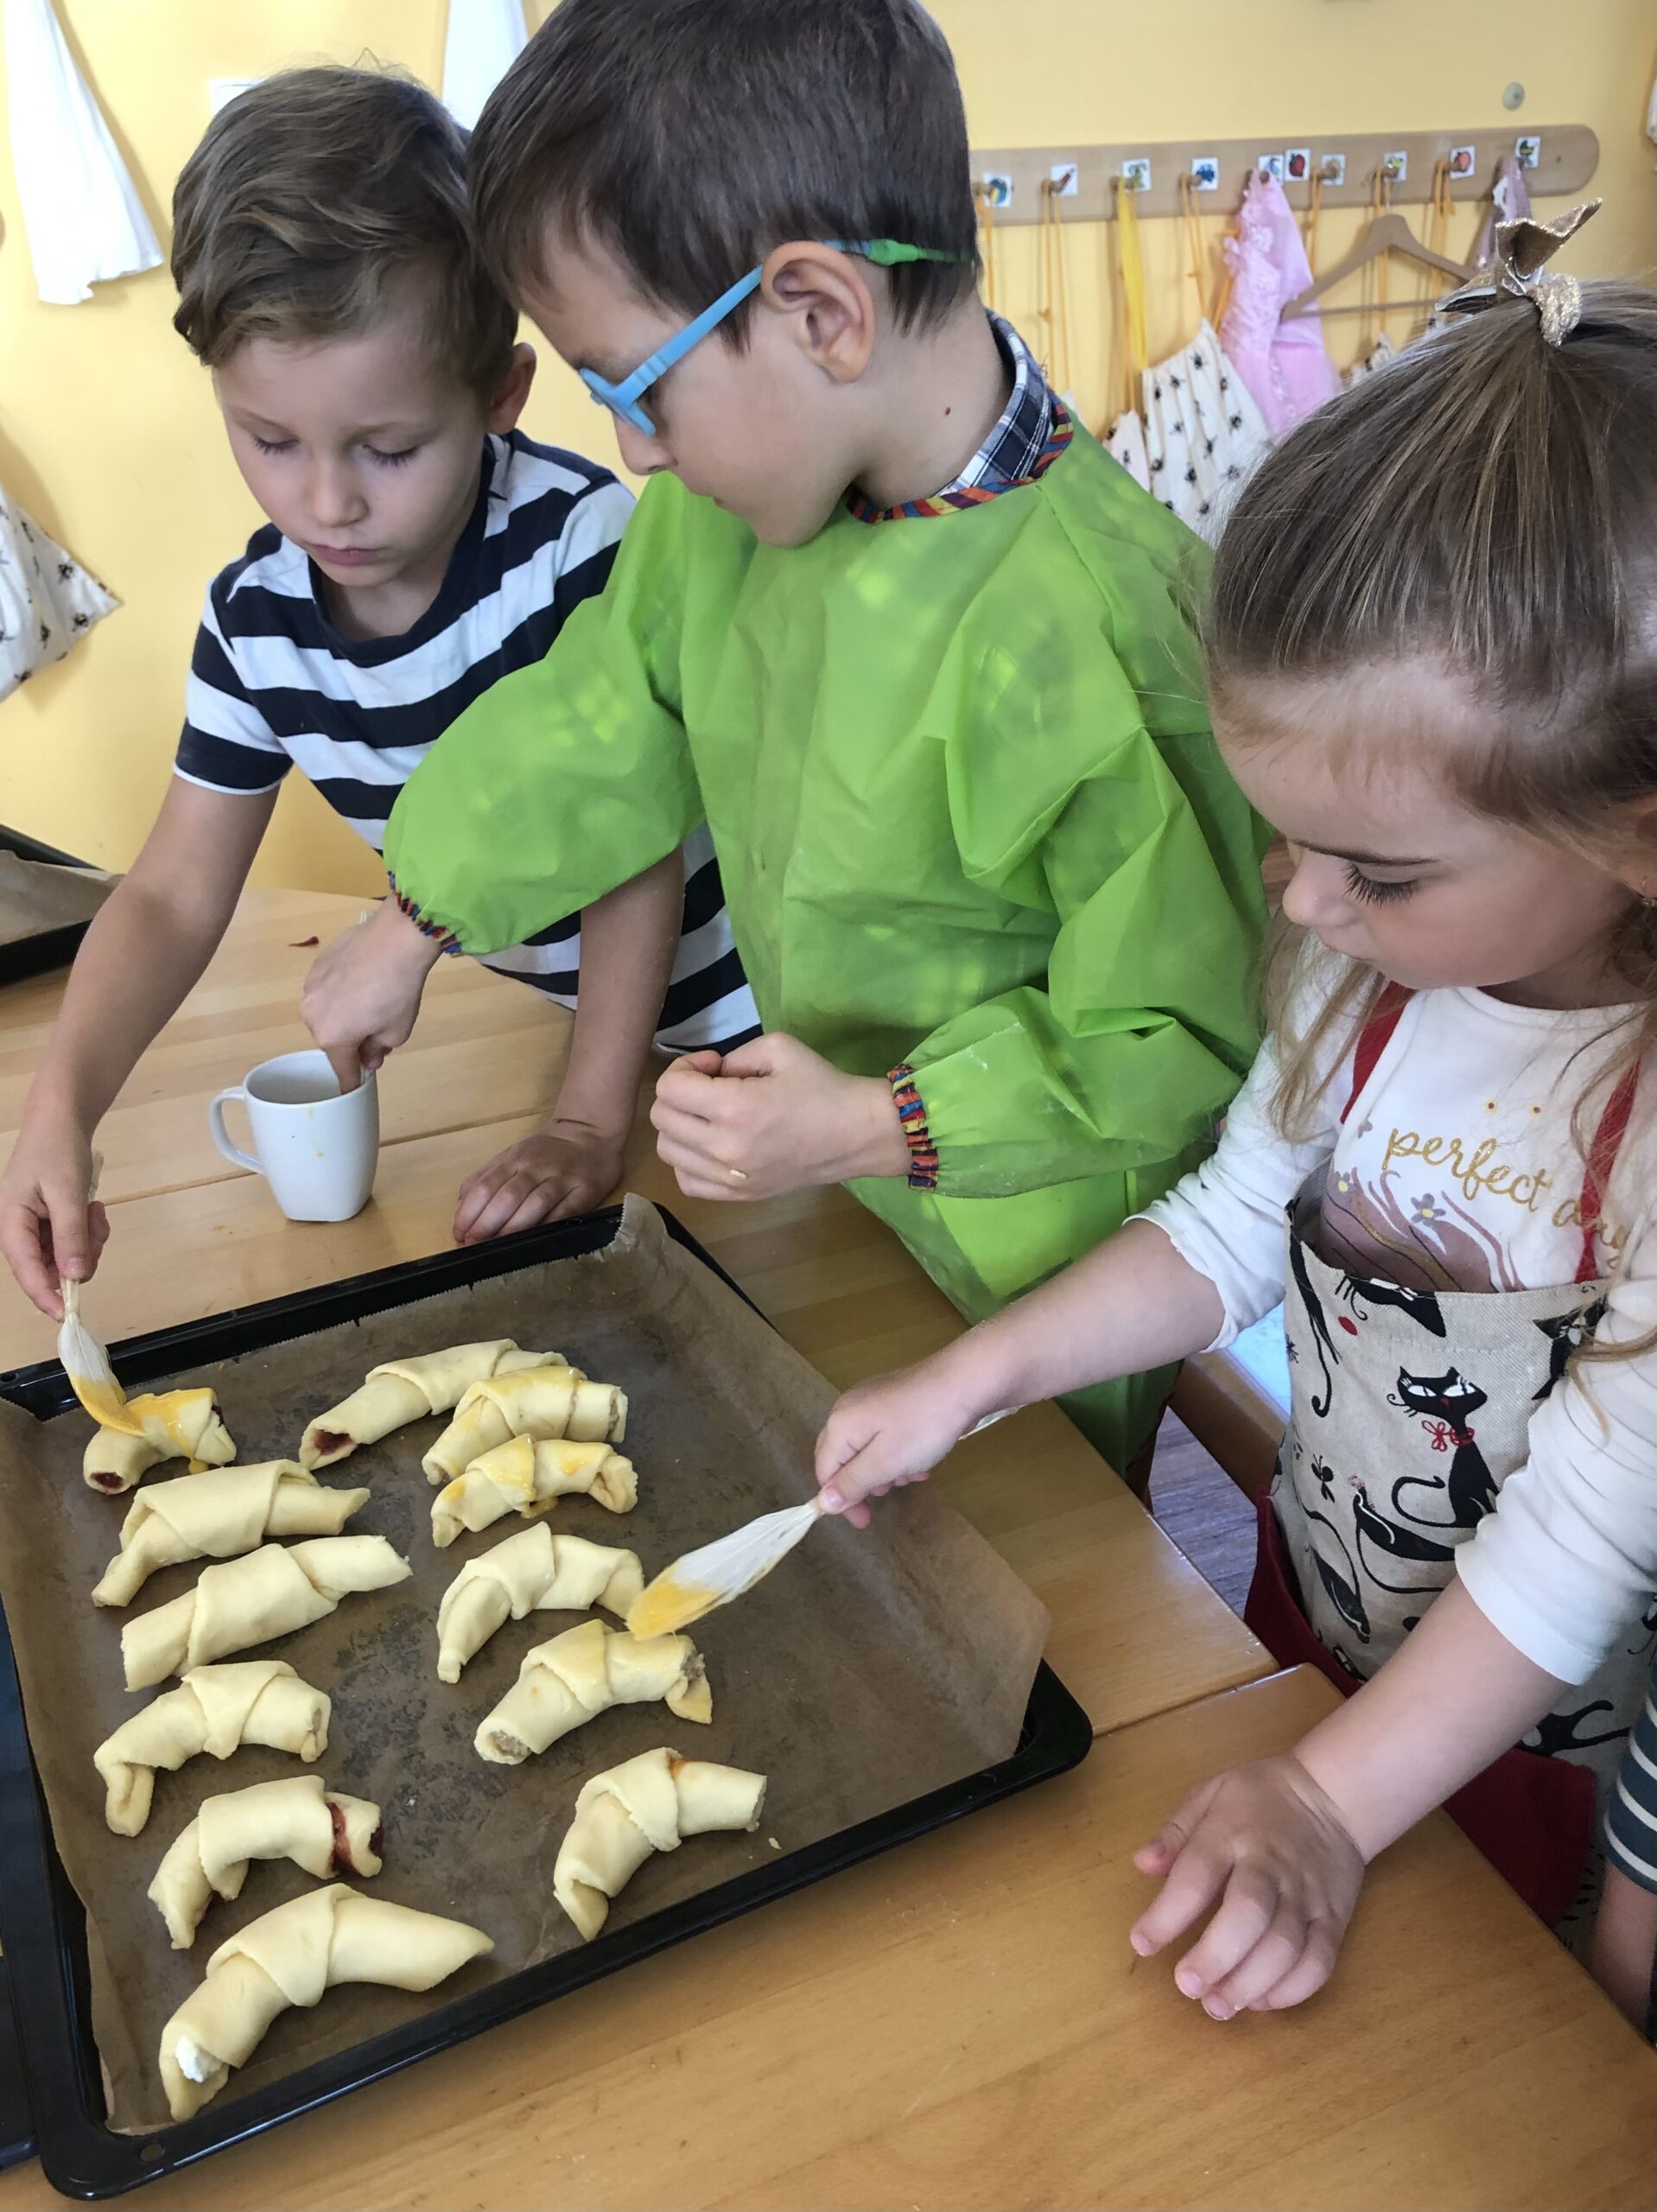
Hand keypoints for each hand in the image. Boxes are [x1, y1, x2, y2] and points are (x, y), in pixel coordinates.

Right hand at [0, 1115, 111, 1318]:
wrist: (61, 1120)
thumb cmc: (57, 1150)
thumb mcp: (67, 1193)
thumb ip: (70, 1236)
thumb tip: (74, 1277)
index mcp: (10, 1223)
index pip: (26, 1271)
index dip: (46, 1296)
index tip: (69, 1315)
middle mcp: (18, 1230)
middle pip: (50, 1268)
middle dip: (79, 1257)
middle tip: (95, 1227)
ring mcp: (35, 1227)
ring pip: (66, 1257)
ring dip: (88, 1241)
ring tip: (93, 1210)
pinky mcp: (50, 1222)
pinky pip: (73, 1242)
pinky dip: (88, 1230)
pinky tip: (92, 1207)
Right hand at [300, 900, 439, 1093]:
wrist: (395, 940)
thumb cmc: (398, 991)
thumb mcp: (397, 1031)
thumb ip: (378, 1050)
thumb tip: (369, 1057)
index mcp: (332, 1038)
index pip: (342, 1069)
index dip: (352, 1080)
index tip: (354, 1087)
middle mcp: (312, 1015)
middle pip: (331, 1039)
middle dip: (350, 1041)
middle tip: (375, 1031)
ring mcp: (310, 987)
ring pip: (326, 1012)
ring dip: (342, 1015)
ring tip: (369, 1001)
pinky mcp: (315, 965)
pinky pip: (326, 988)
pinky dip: (339, 992)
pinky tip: (360, 980)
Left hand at [453, 1120, 623, 1243]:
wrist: (591, 1134)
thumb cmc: (546, 1152)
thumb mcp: (512, 1156)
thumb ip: (486, 1177)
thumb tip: (461, 1207)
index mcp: (515, 1159)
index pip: (486, 1186)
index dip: (469, 1212)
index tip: (460, 1234)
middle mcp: (536, 1167)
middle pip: (508, 1197)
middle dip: (486, 1224)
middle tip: (474, 1244)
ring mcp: (561, 1179)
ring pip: (535, 1204)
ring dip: (512, 1228)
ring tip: (497, 1247)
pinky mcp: (584, 1192)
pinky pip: (563, 1213)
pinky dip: (545, 1227)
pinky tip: (531, 1242)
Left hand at [650, 1034, 909, 1201]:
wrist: (856, 1134)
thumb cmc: (822, 1087)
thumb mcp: (779, 1048)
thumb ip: (734, 1056)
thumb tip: (710, 1075)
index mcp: (734, 1107)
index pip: (669, 1088)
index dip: (684, 1067)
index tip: (714, 1065)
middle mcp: (724, 1147)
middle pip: (662, 1118)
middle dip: (679, 1092)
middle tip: (711, 1086)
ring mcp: (730, 1177)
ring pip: (667, 1151)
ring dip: (679, 1126)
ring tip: (709, 1116)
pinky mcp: (738, 1196)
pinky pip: (686, 1181)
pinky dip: (688, 1160)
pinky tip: (710, 1144)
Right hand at [814, 1355, 987, 1526]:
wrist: (962, 1382)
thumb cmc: (922, 1426)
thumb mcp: (884, 1463)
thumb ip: (851, 1483)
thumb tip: (823, 1503)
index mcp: (839, 1425)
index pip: (825, 1472)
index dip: (840, 1500)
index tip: (864, 1521)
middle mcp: (847, 1409)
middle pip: (842, 1458)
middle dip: (864, 1483)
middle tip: (890, 1493)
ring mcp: (870, 1399)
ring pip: (866, 1448)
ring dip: (886, 1468)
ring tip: (912, 1472)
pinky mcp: (892, 1397)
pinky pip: (884, 1434)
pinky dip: (898, 1451)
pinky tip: (921, 1456)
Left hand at [1129, 1757, 1365, 2017]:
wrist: (1335, 1796)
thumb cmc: (1262, 1797)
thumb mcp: (1210, 1794)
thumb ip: (1175, 1832)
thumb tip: (1142, 1864)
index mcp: (1231, 1833)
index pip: (1197, 1876)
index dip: (1167, 1915)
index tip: (1141, 1943)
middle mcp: (1270, 1866)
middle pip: (1248, 1915)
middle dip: (1216, 1957)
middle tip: (1187, 1987)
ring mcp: (1306, 1895)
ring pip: (1285, 1946)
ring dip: (1250, 1984)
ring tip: (1218, 2006)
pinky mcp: (1334, 1919)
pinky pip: (1319, 1962)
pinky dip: (1291, 1990)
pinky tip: (1261, 2001)